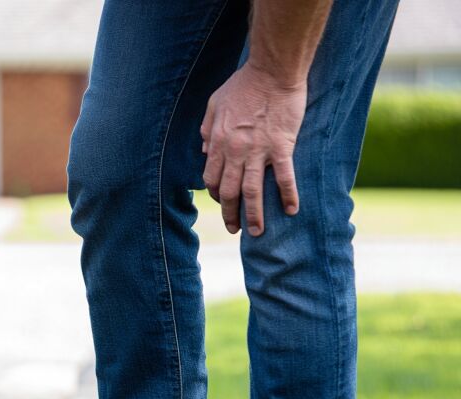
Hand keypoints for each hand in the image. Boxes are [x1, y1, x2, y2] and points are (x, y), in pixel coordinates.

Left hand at [200, 65, 305, 235]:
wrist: (272, 70)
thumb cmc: (243, 84)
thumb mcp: (214, 104)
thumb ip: (207, 129)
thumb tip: (204, 151)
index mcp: (217, 142)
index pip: (211, 179)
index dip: (215, 194)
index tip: (222, 202)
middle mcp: (234, 151)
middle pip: (228, 192)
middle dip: (230, 214)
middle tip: (234, 229)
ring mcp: (258, 150)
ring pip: (252, 191)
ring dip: (253, 215)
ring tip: (256, 232)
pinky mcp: (281, 146)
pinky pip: (283, 177)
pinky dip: (287, 195)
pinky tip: (290, 210)